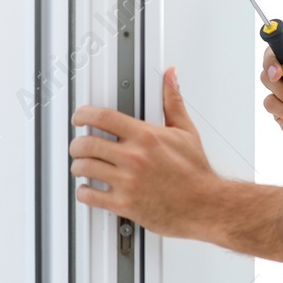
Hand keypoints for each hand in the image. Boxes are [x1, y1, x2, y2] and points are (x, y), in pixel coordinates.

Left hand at [67, 67, 222, 239]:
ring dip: (78, 166)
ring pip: (84, 168)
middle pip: (87, 143)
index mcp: (146, 137)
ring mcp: (127, 182)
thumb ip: (172, 102)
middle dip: (78, 144)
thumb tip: (171, 78)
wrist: (205, 205)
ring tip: (82, 166)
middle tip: (79, 146)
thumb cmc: (196, 173)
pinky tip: (89, 189)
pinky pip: (91, 196)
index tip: (80, 117)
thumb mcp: (186, 131)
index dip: (84, 114)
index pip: (103, 117)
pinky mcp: (125, 204)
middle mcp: (134, 158)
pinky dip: (84, 192)